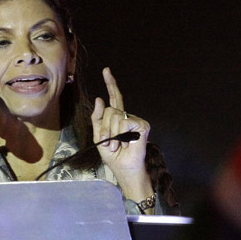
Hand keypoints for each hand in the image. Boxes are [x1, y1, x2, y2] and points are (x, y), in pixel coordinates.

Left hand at [91, 67, 152, 200]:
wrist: (125, 169)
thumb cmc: (114, 156)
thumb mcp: (99, 138)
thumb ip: (98, 119)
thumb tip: (100, 98)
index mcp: (118, 118)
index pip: (115, 98)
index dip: (111, 84)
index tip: (106, 70)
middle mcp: (128, 116)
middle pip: (109, 109)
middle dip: (104, 128)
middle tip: (109, 143)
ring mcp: (136, 120)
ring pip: (114, 116)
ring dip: (111, 133)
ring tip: (117, 145)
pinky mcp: (142, 125)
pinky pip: (123, 122)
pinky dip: (120, 134)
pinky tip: (126, 143)